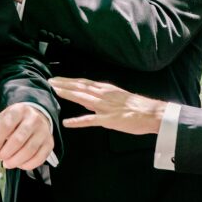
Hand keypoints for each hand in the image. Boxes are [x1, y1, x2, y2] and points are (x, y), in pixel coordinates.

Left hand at [0, 102, 54, 168]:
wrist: (37, 117)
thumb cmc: (15, 120)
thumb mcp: (2, 118)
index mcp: (19, 110)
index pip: (7, 125)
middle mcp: (34, 119)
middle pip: (19, 139)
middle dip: (6, 152)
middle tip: (0, 157)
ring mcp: (43, 131)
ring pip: (30, 150)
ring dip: (16, 160)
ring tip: (7, 164)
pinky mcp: (49, 143)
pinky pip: (40, 157)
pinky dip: (28, 165)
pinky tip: (19, 165)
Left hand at [50, 77, 165, 134]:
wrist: (152, 113)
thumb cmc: (136, 106)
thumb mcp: (117, 96)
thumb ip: (100, 97)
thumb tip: (85, 98)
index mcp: (106, 89)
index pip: (83, 83)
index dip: (68, 81)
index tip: (56, 79)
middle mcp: (104, 95)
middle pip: (80, 87)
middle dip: (64, 84)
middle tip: (50, 81)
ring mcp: (105, 107)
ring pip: (83, 98)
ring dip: (68, 94)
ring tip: (55, 92)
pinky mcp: (109, 119)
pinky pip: (91, 120)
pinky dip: (78, 121)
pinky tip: (67, 122)